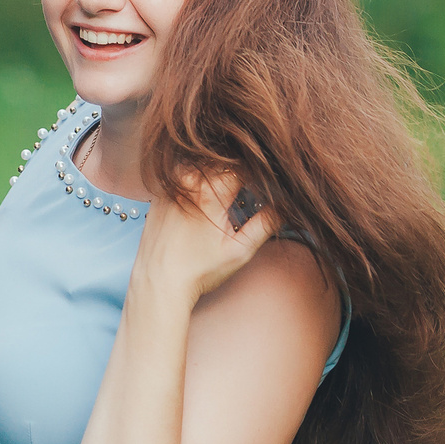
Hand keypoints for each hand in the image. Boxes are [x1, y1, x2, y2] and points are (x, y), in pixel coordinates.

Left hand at [133, 165, 280, 304]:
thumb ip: (265, 224)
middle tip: (251, 181)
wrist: (158, 281)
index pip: (241, 168)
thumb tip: (286, 206)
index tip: (267, 179)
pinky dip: (195, 177)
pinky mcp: (159, 195)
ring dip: (216, 169)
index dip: (257, 171)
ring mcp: (170, 188)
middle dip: (238, 168)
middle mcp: (187, 184)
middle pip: (220, 162)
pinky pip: (180, 175)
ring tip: (229, 185)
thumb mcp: (239, 250)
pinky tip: (204, 192)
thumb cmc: (199, 270)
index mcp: (209, 194)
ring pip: (199, 164)